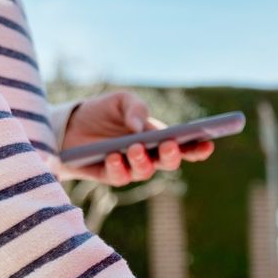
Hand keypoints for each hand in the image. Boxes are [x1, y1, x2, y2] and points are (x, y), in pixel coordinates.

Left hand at [60, 91, 213, 185]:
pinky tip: (114, 155)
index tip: (208, 143)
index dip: (198, 148)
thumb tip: (139, 128)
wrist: (70, 125)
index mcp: (159, 138)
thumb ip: (135, 108)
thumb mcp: (120, 101)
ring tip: (135, 147)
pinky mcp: (110, 176)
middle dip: (172, 155)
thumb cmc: (102, 112)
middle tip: (169, 144)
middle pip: (169, 162)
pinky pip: (120, 177)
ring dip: (143, 160)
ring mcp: (131, 168)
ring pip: (145, 172)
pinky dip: (118, 167)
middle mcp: (149, 157)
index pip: (185, 147)